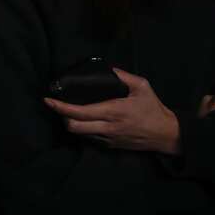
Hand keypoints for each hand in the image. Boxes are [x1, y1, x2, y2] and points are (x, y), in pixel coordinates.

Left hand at [44, 68, 180, 154]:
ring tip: (69, 111)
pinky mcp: (111, 146)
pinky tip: (85, 120)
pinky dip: (83, 129)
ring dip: (71, 123)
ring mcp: (108, 139)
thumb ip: (123, 75)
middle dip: (62, 116)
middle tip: (58, 105)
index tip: (48, 100)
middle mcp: (108, 127)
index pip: (80, 112)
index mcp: (113, 111)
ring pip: (80, 135)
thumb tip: (107, 67)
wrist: (167, 135)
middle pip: (74, 127)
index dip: (60, 107)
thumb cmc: (153, 109)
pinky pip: (90, 139)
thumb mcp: (142, 86)